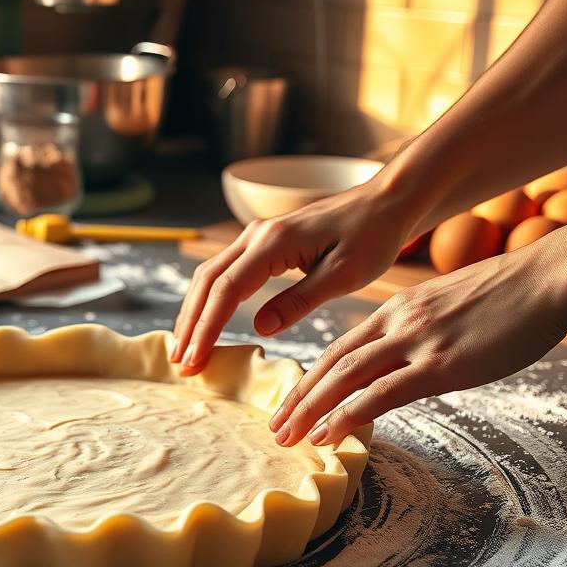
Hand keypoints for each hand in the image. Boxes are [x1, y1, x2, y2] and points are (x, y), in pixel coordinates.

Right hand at [172, 178, 417, 372]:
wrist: (385, 202)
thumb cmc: (373, 236)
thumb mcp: (344, 275)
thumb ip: (300, 302)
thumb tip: (260, 328)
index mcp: (274, 243)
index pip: (227, 290)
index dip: (206, 327)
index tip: (196, 359)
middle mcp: (256, 235)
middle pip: (207, 282)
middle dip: (190, 324)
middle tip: (181, 364)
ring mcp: (255, 236)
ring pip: (209, 275)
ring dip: (193, 312)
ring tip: (184, 349)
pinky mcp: (261, 242)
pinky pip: (223, 272)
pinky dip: (207, 299)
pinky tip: (204, 321)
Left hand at [269, 229, 566, 447]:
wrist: (547, 278)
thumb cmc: (508, 296)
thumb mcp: (448, 311)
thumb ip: (419, 335)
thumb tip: (405, 364)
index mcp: (396, 310)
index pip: (339, 348)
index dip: (310, 378)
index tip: (290, 403)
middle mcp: (397, 323)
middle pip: (332, 363)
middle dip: (299, 398)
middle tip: (275, 428)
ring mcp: (417, 341)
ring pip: (345, 377)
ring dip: (311, 410)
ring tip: (289, 437)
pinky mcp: (441, 363)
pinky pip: (382, 392)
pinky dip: (348, 414)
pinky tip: (329, 434)